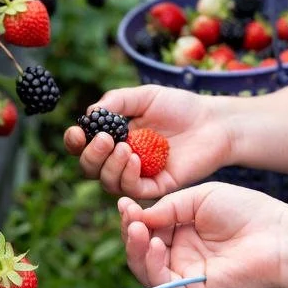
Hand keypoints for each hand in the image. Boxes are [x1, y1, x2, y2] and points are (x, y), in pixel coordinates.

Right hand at [63, 85, 234, 197]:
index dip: (75, 142)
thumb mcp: (145, 96)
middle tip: (104, 139)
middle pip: (90, 168)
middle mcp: (121, 158)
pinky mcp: (156, 187)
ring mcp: (138, 174)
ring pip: (108, 182)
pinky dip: (127, 176)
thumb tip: (90, 114)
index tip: (77, 132)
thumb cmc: (180, 107)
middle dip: (90, 155)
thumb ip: (117, 102)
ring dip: (109, 166)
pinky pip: (133, 190)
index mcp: (114, 136)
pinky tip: (135, 159)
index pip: (83, 145)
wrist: (213, 122)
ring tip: (124, 147)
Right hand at [119, 183, 287, 287]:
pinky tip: (154, 245)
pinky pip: (163, 284)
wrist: (278, 236)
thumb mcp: (199, 198)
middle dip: (130, 232)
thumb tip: (136, 217)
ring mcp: (186, 273)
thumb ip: (167, 208)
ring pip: (146, 268)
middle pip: (141, 249)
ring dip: (134, 249)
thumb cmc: (246, 211)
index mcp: (183, 230)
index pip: (147, 227)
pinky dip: (151, 265)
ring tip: (136, 229)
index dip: (133, 217)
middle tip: (128, 215)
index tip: (125, 203)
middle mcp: (181, 253)